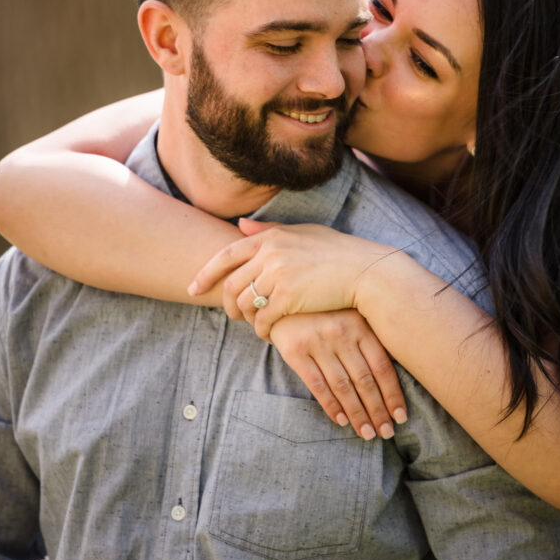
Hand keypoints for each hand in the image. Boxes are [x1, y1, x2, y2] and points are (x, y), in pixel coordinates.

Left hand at [188, 219, 399, 338]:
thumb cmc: (338, 253)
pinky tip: (269, 333)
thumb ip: (270, 229)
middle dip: (226, 305)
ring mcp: (278, 276)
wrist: (365, 272)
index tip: (193, 287)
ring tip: (255, 324)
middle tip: (232, 316)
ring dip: (245, 319)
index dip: (206, 273)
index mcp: (270, 237)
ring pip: (244, 304)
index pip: (226, 255)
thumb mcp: (303, 233)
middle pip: (230, 284)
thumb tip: (240, 225)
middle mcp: (269, 254)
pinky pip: (262, 319)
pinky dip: (262, 330)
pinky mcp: (288, 299)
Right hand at [270, 311, 407, 438]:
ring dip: (357, 414)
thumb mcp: (349, 317)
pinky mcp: (296, 351)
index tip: (400, 417)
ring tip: (367, 434)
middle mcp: (342, 333)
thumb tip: (393, 376)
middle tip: (386, 433)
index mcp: (361, 325)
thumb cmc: (323, 311)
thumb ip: (368, 340)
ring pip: (343, 386)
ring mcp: (318, 341)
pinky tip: (342, 421)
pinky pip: (317, 385)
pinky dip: (331, 406)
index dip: (392, 395)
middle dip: (377, 410)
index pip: (382, 367)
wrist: (281, 297)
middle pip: (365, 380)